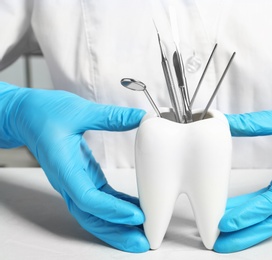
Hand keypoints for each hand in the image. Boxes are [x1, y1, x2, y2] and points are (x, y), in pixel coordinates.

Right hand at [0, 83, 148, 251]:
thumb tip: (140, 117)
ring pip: (94, 214)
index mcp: (65, 167)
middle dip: (116, 232)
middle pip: (91, 216)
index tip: (136, 215)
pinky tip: (133, 211)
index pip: (88, 198)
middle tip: (142, 242)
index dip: (112, 210)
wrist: (24, 116)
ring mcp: (74, 183)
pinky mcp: (81, 179)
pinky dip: (115, 210)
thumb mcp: (79, 111)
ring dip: (116, 227)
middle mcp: (68, 181)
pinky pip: (98, 201)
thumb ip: (110, 117)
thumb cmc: (44, 113)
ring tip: (140, 235)